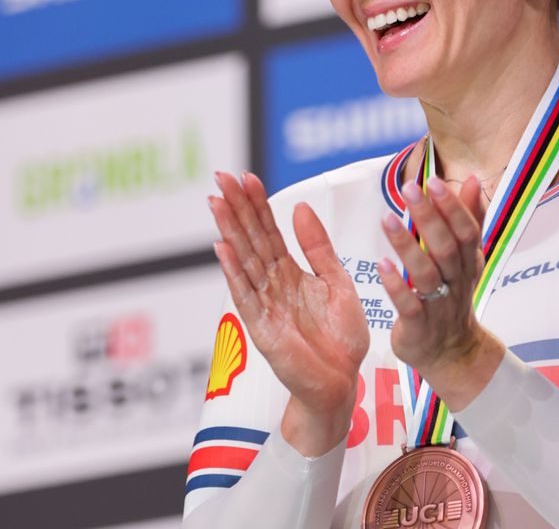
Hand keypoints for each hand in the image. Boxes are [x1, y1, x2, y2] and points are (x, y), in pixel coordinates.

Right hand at [208, 171, 369, 453]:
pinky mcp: (262, 328)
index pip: (269, 231)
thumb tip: (300, 206)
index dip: (258, 204)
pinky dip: (233, 272)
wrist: (342, 381)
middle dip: (237, 208)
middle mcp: (272, 284)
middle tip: (221, 176)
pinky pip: (245, 295)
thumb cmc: (340, 337)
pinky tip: (222, 248)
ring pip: (244, 260)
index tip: (245, 176)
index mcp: (291, 272)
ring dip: (229, 231)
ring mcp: (264, 304)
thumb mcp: (336, 282)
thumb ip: (318, 248)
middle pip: (251, 239)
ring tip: (216, 202)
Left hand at [377, 177, 505, 410]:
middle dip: (430, 217)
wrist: (453, 354)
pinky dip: (396, 286)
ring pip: (426, 274)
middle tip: (409, 189)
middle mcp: (458, 283)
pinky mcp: (419, 328)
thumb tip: (471, 180)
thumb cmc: (454, 296)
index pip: (467, 232)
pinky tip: (382, 264)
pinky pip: (409, 306)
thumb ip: (469, 219)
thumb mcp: (467, 259)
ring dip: (408, 246)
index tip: (434, 181)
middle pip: (447, 248)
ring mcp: (439, 306)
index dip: (453, 207)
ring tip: (387, 220)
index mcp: (469, 264)